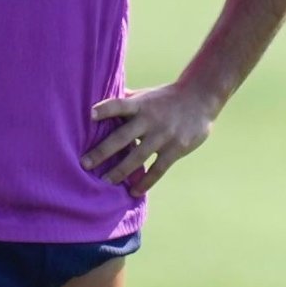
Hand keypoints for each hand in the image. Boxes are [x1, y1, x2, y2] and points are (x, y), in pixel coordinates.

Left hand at [83, 83, 221, 194]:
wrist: (201, 98)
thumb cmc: (167, 97)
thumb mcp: (146, 95)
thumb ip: (126, 101)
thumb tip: (98, 104)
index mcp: (141, 104)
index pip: (120, 105)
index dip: (105, 109)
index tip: (90, 115)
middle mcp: (150, 120)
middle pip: (122, 137)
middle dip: (102, 152)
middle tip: (84, 164)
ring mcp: (163, 135)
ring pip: (138, 157)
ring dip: (120, 171)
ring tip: (106, 182)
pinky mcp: (176, 148)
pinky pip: (158, 169)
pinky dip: (145, 182)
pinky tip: (134, 191)